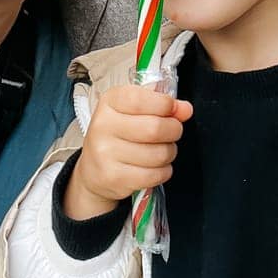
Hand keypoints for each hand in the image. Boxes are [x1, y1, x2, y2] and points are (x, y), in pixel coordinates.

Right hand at [65, 85, 193, 221]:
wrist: (93, 169)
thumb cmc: (117, 134)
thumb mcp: (133, 111)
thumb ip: (161, 105)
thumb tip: (185, 109)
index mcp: (109, 102)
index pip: (141, 100)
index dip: (165, 104)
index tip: (173, 109)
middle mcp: (103, 126)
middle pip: (155, 128)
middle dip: (174, 130)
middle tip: (172, 132)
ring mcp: (105, 154)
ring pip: (158, 154)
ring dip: (169, 153)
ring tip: (161, 150)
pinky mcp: (113, 178)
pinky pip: (154, 175)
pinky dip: (163, 171)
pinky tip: (155, 166)